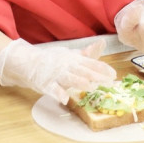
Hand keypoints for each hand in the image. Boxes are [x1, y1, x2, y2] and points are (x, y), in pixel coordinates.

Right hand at [0, 38, 116, 103]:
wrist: (30, 63)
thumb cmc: (54, 60)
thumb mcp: (71, 54)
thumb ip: (87, 53)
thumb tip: (102, 43)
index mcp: (75, 59)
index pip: (91, 63)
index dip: (103, 69)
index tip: (114, 74)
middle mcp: (67, 66)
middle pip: (84, 71)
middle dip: (96, 76)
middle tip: (109, 82)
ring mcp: (57, 75)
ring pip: (70, 79)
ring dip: (80, 82)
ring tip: (90, 86)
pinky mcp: (46, 84)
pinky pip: (53, 89)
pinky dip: (58, 94)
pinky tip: (64, 99)